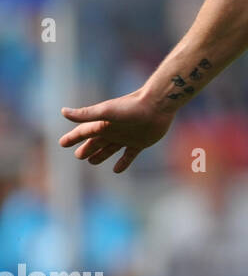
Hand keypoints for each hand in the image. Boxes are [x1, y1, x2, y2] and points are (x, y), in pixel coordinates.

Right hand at [59, 91, 173, 172]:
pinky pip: (129, 155)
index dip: (72, 138)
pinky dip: (123, 162)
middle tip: (78, 156)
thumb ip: (86, 114)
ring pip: (109, 149)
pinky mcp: (140, 143)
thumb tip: (63, 112)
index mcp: (103, 124)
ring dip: (101, 155)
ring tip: (92, 161)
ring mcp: (127, 137)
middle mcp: (113, 130)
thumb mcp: (106, 112)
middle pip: (96, 142)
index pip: (83, 132)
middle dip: (86, 148)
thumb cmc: (131, 107)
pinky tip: (117, 170)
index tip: (62, 143)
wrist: (158, 105)